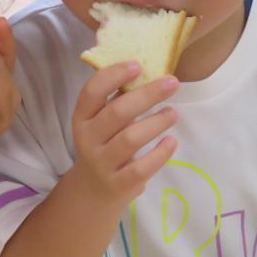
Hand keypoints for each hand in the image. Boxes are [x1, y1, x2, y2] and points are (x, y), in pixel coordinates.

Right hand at [69, 63, 178, 206]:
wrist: (93, 191)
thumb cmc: (105, 144)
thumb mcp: (102, 123)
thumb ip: (119, 100)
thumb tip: (152, 71)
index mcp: (82, 117)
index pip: (92, 92)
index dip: (113, 75)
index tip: (138, 65)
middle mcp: (88, 139)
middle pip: (117, 112)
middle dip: (148, 94)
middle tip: (172, 83)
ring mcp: (102, 163)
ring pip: (130, 139)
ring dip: (156, 122)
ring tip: (173, 113)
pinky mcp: (118, 184)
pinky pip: (141, 168)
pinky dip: (159, 154)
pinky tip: (171, 141)